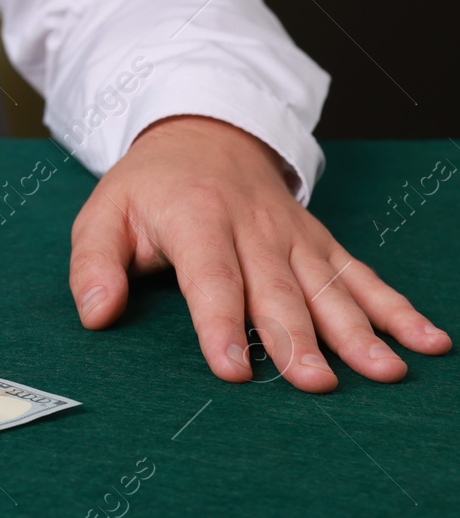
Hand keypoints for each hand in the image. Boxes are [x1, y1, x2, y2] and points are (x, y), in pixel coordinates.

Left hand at [68, 115, 449, 391]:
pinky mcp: (320, 242)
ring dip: (359, 330)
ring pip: (329, 287)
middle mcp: (255, 228)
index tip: (233, 370)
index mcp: (197, 219)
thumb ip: (93, 265)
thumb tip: (96, 315)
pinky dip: (396, 308)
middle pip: (278, 291)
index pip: (211, 279)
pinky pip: (361, 276)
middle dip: (298, 339)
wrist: (203, 133)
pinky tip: (425, 340)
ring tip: (384, 371)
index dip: (220, 325)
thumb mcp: (102, 214)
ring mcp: (295, 236)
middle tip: (315, 384)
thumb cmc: (148, 187)